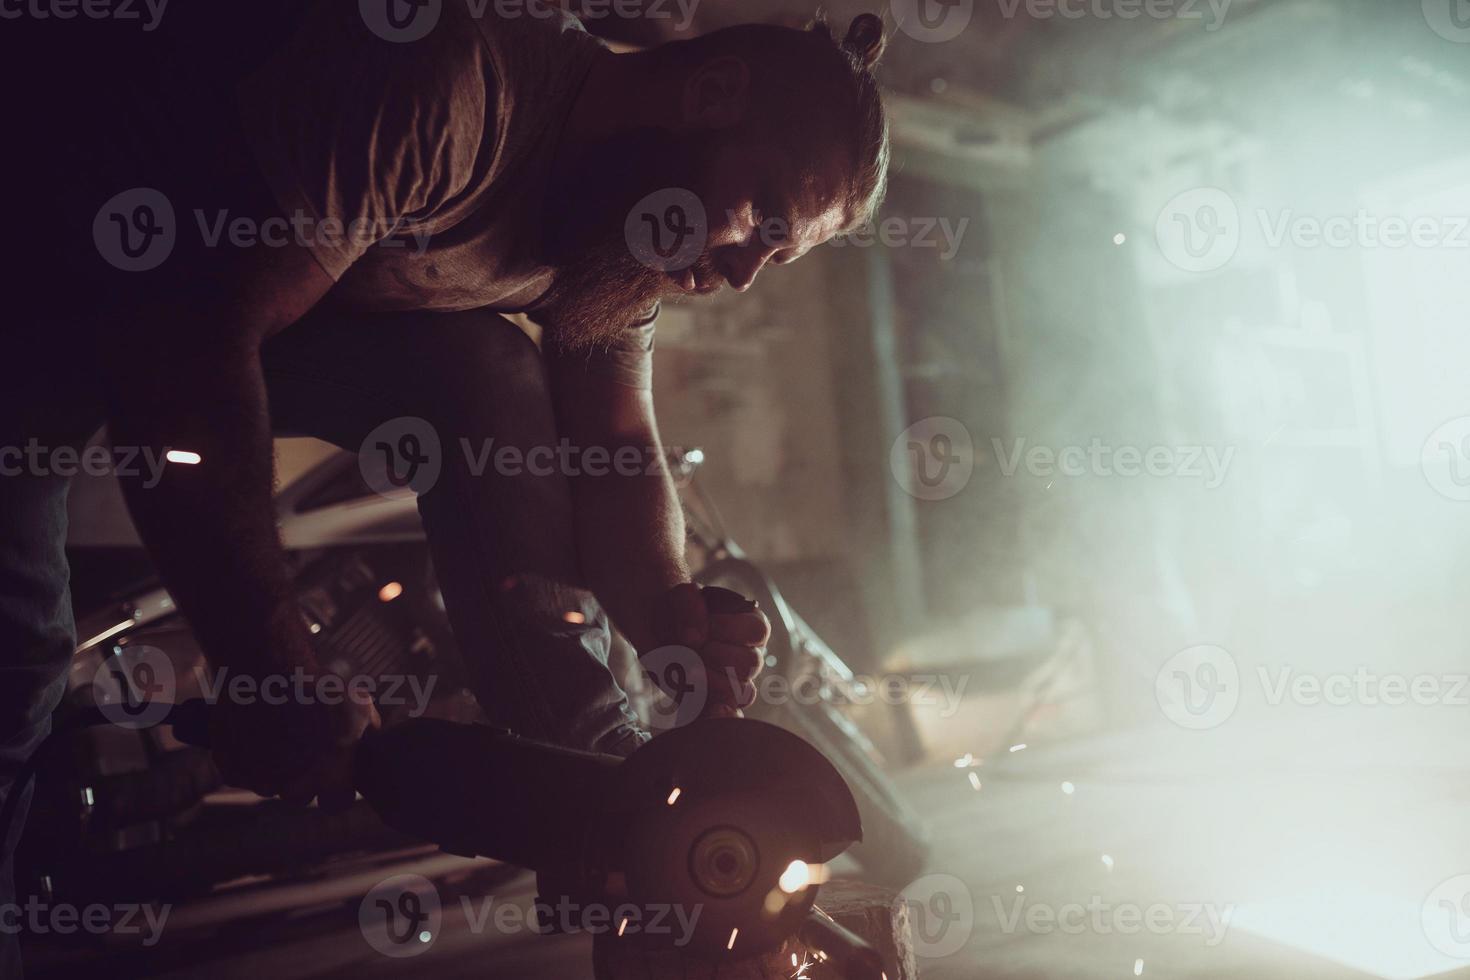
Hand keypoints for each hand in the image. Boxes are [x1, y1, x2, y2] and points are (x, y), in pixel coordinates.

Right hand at [208, 675, 379, 810]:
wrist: (267, 670)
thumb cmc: (316, 686)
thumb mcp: (358, 703)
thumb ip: (370, 730)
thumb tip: (376, 741)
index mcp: (330, 777)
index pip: (337, 804)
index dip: (337, 790)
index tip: (335, 775)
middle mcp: (294, 787)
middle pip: (300, 796)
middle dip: (303, 779)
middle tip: (303, 749)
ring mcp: (260, 781)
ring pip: (269, 786)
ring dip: (274, 770)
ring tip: (277, 735)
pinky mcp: (232, 769)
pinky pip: (241, 773)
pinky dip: (246, 759)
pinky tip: (254, 733)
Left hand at [650, 583, 770, 716]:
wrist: (656, 629)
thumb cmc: (676, 610)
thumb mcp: (679, 597)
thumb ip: (689, 606)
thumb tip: (695, 638)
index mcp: (751, 625)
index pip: (757, 631)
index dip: (725, 629)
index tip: (696, 626)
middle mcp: (750, 654)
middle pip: (750, 663)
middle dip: (712, 654)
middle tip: (685, 646)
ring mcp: (735, 681)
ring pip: (742, 690)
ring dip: (708, 679)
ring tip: (683, 667)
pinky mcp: (715, 700)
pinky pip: (726, 711)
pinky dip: (713, 710)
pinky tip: (698, 702)